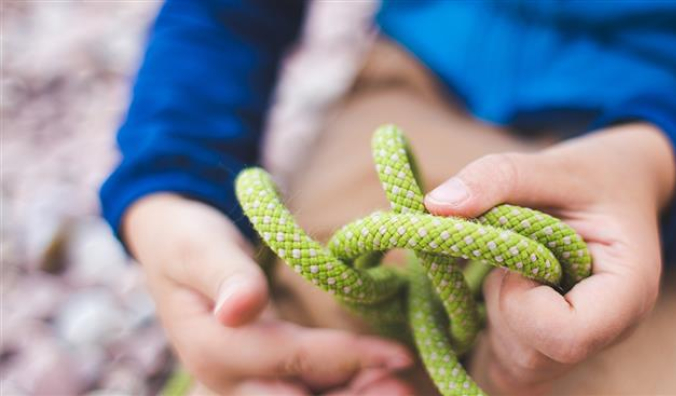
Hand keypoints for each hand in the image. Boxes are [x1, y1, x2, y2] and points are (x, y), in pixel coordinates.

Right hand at [123, 194, 413, 394]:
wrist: (174, 253)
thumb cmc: (191, 241)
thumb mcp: (200, 247)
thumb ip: (225, 275)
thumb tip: (239, 307)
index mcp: (211, 347)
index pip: (290, 359)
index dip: (347, 358)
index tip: (399, 354)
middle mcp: (225, 381)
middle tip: (405, 388)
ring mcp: (243, 386)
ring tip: (400, 387)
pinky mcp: (261, 382)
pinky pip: (305, 395)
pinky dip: (344, 390)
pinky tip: (380, 380)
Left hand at [424, 123, 675, 393]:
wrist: (618, 187)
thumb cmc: (592, 176)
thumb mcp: (550, 165)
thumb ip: (497, 179)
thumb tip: (436, 204)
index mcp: (628, 290)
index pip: (568, 336)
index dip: (523, 300)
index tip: (520, 257)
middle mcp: (612, 333)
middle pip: (534, 355)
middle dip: (504, 303)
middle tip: (515, 257)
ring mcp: (587, 351)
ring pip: (516, 366)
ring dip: (497, 313)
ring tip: (519, 267)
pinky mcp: (557, 354)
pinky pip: (510, 368)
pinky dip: (496, 327)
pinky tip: (513, 288)